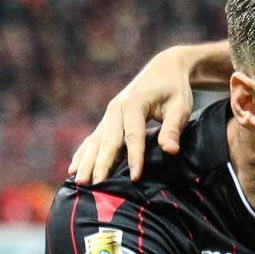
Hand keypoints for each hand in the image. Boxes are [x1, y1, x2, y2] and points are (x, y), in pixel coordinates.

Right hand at [69, 46, 201, 183]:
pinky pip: (93, 139)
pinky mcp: (108, 119)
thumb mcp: (180, 106)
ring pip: (96, 141)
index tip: (135, 178)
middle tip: (94, 185)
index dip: (134, 157)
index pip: (133, 136)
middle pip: (108, 140)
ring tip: (79, 181)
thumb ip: (173, 128)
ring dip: (86, 162)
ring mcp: (109, 114)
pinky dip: (83, 154)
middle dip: (101, 163)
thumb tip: (171, 150)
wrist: (164, 68)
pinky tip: (73, 169)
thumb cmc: (175, 89)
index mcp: (133, 104)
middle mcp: (116, 108)